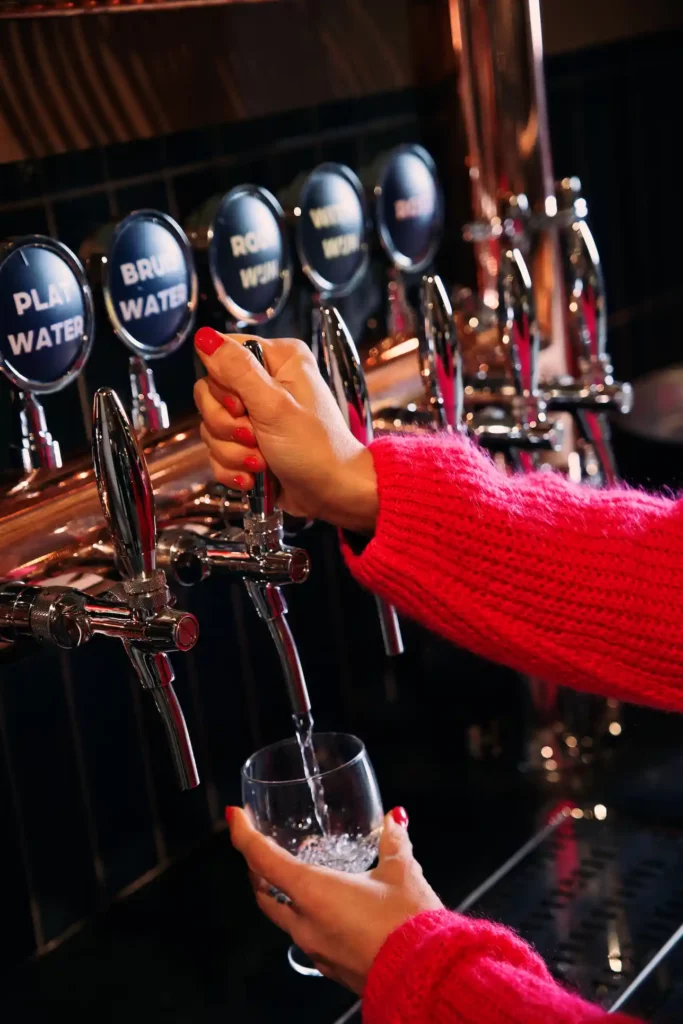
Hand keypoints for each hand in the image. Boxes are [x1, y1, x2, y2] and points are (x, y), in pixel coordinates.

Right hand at [193, 329, 378, 532]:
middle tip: (253, 437)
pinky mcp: (249, 443)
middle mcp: (266, 381)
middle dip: (227, 425)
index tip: (242, 408)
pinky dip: (233, 466)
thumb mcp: (274, 406)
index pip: (222, 354)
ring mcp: (256, 414)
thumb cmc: (315, 448)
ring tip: (261, 461)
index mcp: (278, 359)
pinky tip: (254, 476)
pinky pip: (218, 450)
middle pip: (211, 393)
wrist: (332, 494)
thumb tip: (204, 335)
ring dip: (232, 451)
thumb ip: (237, 370)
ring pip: (212, 426)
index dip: (223, 385)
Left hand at [226, 805, 442, 993]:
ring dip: (281, 893)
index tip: (234, 817)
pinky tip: (329, 907)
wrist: (426, 977)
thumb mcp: (401, 871)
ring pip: (283, 917)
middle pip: (264, 892)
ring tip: (295, 874)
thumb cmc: (409, 926)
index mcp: (313, 893)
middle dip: (257, 867)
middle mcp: (305, 923)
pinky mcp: (330, 967)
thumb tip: (394, 819)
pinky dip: (306, 915)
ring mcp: (315, 949)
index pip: (262, 858)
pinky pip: (306, 936)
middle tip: (260, 846)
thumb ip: (393, 840)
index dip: (244, 834)